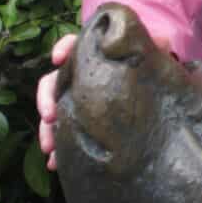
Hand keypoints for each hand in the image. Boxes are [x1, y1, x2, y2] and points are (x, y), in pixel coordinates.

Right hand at [37, 28, 171, 170]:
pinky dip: (58, 146)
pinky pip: (63, 132)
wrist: (153, 87)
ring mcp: (76, 98)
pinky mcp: (79, 121)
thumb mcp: (154, 53)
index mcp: (93, 55)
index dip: (63, 48)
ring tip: (50, 148)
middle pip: (54, 80)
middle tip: (49, 117)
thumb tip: (153, 40)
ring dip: (48, 128)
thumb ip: (154, 43)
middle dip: (47, 98)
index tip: (58, 59)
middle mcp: (79, 74)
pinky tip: (55, 162)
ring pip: (54, 108)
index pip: (72, 45)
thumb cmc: (150, 65)